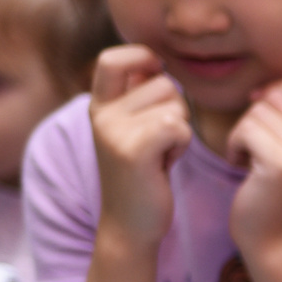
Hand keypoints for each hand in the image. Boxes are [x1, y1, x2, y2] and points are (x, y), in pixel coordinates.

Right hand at [88, 45, 189, 249]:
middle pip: (162, 82)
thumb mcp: (132, 127)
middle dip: (176, 108)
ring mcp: (113, 132)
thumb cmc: (142, 173)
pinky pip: (179, 127)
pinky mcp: (132, 151)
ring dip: (180, 129)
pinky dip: (182, 145)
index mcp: (99, 105)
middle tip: (160, 140)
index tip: (157, 75)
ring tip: (160, 153)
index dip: (142, 57)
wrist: (130, 224)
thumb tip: (155, 59)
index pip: (113, 57)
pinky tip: (165, 163)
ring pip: (175, 105)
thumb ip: (138, 95)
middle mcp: (100, 114)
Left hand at [227, 76, 281, 263]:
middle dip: (255, 116)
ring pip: (258, 112)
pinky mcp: (281, 164)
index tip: (260, 109)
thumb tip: (264, 89)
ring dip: (242, 132)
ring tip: (246, 157)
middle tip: (251, 145)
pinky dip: (234, 145)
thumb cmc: (276, 194)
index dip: (280, 89)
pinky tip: (239, 165)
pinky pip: (246, 130)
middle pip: (278, 96)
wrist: (275, 241)